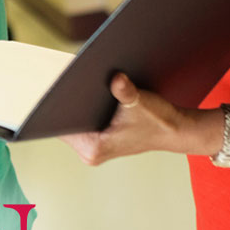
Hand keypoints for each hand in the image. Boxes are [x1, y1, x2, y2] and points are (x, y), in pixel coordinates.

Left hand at [62, 73, 201, 164]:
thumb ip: (126, 92)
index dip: (56, 107)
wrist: (174, 130)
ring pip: (71, 122)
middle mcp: (89, 151)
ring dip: (74, 105)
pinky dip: (83, 109)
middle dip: (65, 102)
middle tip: (66, 78)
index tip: (55, 88)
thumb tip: (116, 79)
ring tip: (75, 81)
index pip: (61, 127)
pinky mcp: (98, 140)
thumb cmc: (158, 121)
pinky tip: (86, 91)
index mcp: (94, 148)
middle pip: (64, 124)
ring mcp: (93, 147)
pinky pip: (81, 122)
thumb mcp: (141, 102)